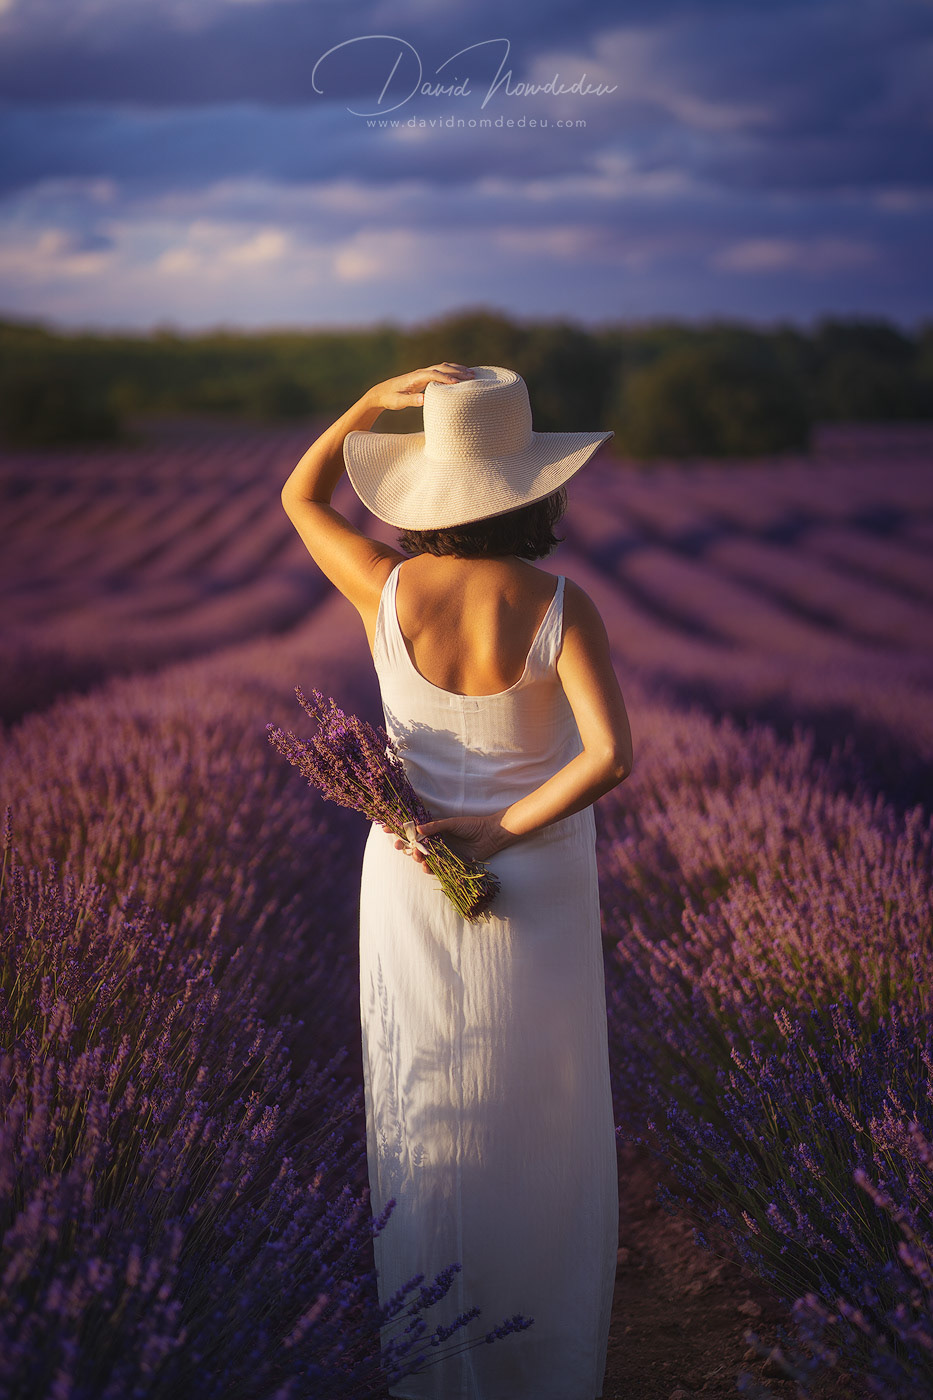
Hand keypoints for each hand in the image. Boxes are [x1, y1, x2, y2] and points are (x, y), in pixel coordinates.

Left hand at [366, 363, 474, 412]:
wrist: (381, 392)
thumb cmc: (389, 398)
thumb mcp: (398, 402)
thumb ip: (410, 400)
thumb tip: (423, 399)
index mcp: (415, 377)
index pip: (433, 374)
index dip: (446, 378)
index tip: (458, 383)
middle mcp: (420, 372)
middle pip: (441, 368)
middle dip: (457, 372)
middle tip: (472, 377)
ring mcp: (423, 373)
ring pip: (443, 367)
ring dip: (457, 369)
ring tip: (472, 374)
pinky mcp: (425, 376)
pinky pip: (441, 371)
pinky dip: (453, 371)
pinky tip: (462, 374)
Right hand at [389, 812, 511, 868]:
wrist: (491, 835)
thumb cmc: (472, 825)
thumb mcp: (452, 823)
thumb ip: (436, 826)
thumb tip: (418, 829)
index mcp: (434, 830)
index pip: (413, 831)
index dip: (400, 831)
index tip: (387, 829)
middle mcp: (436, 842)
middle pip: (414, 846)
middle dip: (404, 846)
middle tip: (399, 846)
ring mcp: (442, 853)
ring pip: (423, 858)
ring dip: (417, 858)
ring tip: (417, 855)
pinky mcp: (450, 864)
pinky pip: (436, 868)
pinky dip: (429, 868)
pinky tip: (426, 867)